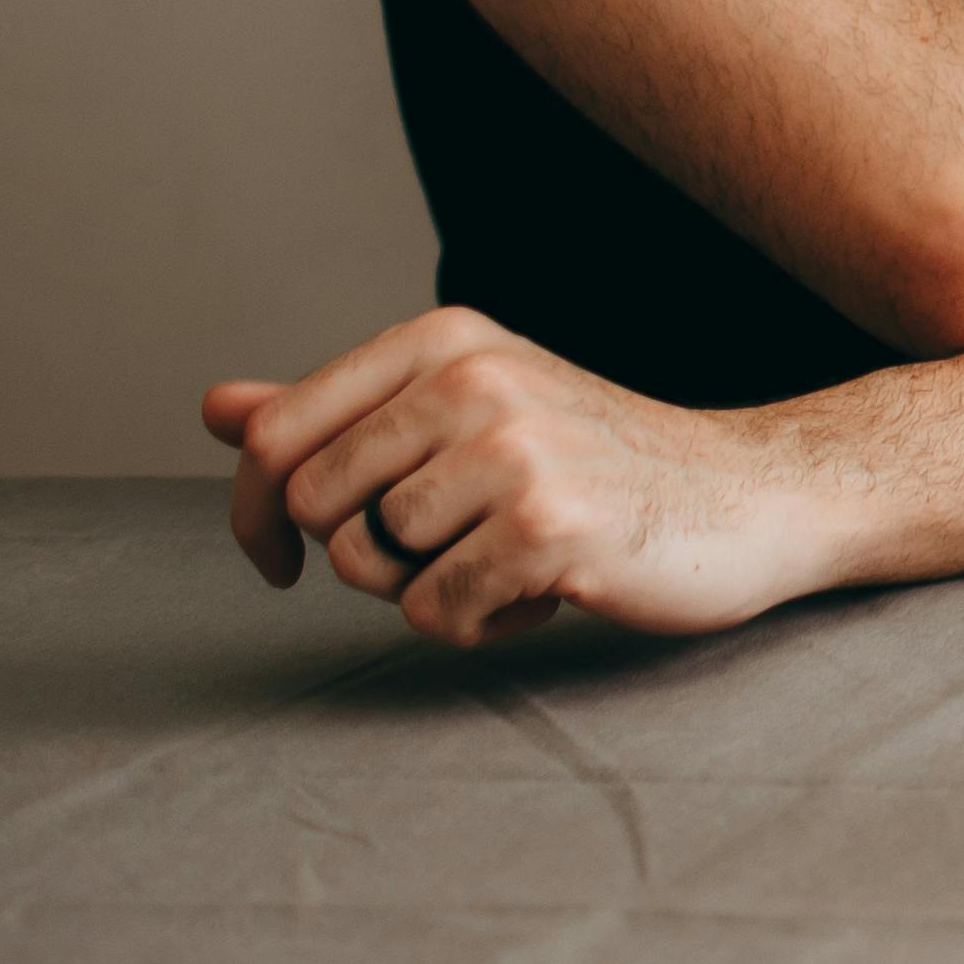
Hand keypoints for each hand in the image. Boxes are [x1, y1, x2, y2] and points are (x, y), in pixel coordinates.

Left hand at [202, 309, 847, 644]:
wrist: (747, 496)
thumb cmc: (597, 462)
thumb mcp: (469, 412)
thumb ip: (341, 412)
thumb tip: (217, 407)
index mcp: (445, 339)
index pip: (275, 434)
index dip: (254, 514)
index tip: (279, 559)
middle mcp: (473, 378)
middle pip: (314, 507)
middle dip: (363, 554)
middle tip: (449, 550)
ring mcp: (513, 451)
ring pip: (370, 565)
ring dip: (427, 590)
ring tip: (508, 560)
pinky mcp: (547, 528)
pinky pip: (433, 614)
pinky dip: (479, 624)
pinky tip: (547, 588)